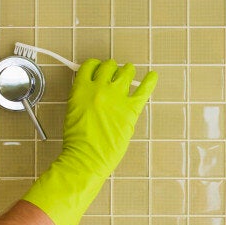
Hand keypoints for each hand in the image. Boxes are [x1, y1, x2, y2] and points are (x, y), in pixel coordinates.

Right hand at [63, 58, 156, 176]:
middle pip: (110, 66)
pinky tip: (153, 76)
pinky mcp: (131, 109)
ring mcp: (116, 98)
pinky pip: (144, 90)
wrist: (85, 158)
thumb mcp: (72, 111)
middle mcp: (99, 89)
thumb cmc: (77, 141)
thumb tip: (93, 90)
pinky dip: (150, 81)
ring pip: (126, 72)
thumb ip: (83, 96)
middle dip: (112, 69)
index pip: (90, 66)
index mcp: (81, 89)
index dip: (95, 66)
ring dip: (127, 72)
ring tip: (129, 73)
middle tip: (115, 73)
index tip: (99, 68)